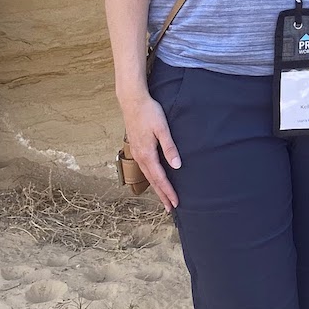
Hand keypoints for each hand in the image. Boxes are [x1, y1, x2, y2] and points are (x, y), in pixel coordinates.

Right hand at [121, 93, 180, 209]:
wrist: (132, 101)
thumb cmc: (149, 112)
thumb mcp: (162, 129)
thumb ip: (169, 148)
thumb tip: (177, 166)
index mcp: (147, 154)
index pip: (160, 178)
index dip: (168, 192)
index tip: (176, 203)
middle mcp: (140, 157)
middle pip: (153, 181)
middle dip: (162, 195)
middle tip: (171, 208)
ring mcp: (137, 153)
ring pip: (148, 175)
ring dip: (156, 187)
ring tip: (164, 197)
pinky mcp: (136, 148)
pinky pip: (145, 168)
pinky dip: (151, 178)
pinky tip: (154, 178)